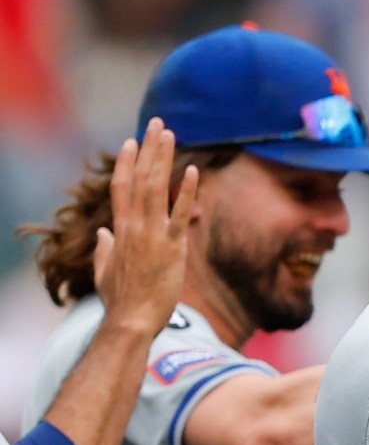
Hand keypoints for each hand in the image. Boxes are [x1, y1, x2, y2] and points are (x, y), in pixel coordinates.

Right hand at [93, 118, 197, 334]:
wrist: (130, 320)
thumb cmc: (120, 300)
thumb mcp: (104, 270)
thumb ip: (104, 249)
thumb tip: (101, 234)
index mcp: (119, 230)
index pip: (121, 187)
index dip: (126, 162)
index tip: (131, 141)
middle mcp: (134, 226)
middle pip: (139, 178)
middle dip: (148, 149)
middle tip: (156, 123)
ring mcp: (152, 235)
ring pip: (156, 188)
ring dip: (162, 159)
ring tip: (168, 133)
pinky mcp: (172, 247)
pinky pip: (180, 214)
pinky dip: (187, 192)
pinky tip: (192, 171)